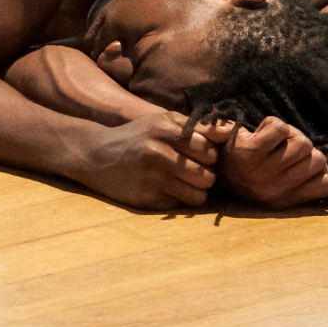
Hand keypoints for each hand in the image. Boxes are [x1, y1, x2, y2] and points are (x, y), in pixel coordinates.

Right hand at [74, 112, 217, 209]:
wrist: (95, 155)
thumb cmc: (136, 136)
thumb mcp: (161, 122)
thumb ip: (196, 125)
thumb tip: (231, 129)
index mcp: (164, 130)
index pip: (209, 151)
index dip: (209, 155)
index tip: (199, 155)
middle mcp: (158, 153)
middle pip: (208, 175)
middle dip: (204, 175)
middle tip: (191, 170)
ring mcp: (152, 179)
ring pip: (198, 195)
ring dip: (195, 190)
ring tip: (181, 181)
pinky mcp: (147, 199)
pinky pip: (180, 205)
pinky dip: (178, 199)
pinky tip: (165, 188)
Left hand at [208, 117, 327, 208]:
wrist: (203, 159)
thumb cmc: (245, 168)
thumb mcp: (277, 184)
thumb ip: (311, 187)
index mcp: (282, 200)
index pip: (324, 183)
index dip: (322, 169)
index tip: (310, 164)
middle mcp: (273, 189)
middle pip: (317, 158)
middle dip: (303, 147)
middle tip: (283, 147)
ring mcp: (261, 171)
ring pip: (302, 142)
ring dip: (289, 135)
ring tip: (272, 140)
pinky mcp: (249, 151)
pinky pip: (280, 128)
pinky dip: (272, 124)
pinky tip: (259, 131)